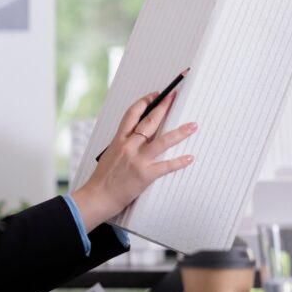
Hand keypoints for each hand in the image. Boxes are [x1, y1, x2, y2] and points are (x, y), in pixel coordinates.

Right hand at [71, 90, 196, 231]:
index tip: (155, 95)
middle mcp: (128, 147)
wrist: (98, 196)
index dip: (144, 102)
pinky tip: (189, 157)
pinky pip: (166, 166)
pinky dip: (179, 162)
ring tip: (193, 125)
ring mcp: (137, 160)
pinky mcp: (145, 175)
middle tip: (175, 97)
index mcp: (118, 140)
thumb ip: (123, 145)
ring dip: (180, 132)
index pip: (132, 114)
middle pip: (149, 122)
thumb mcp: (110, 155)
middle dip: (164, 107)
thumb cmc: (103, 178)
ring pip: (162, 141)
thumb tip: (137, 137)